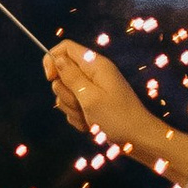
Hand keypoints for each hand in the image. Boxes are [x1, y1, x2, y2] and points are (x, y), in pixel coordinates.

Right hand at [43, 37, 169, 163]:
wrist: (137, 139)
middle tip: (79, 104)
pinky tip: (88, 124)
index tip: (50, 79)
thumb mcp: (89, 97)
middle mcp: (93, 74)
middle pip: (62, 73)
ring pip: (65, 92)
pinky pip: (72, 106)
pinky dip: (76, 116)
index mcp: (95, 65)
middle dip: (64, 92)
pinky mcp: (91, 103)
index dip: (52, 60)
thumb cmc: (116, 117)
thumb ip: (71, 76)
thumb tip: (56, 58)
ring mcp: (92, 89)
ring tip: (87, 117)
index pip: (65, 48)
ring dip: (70, 107)